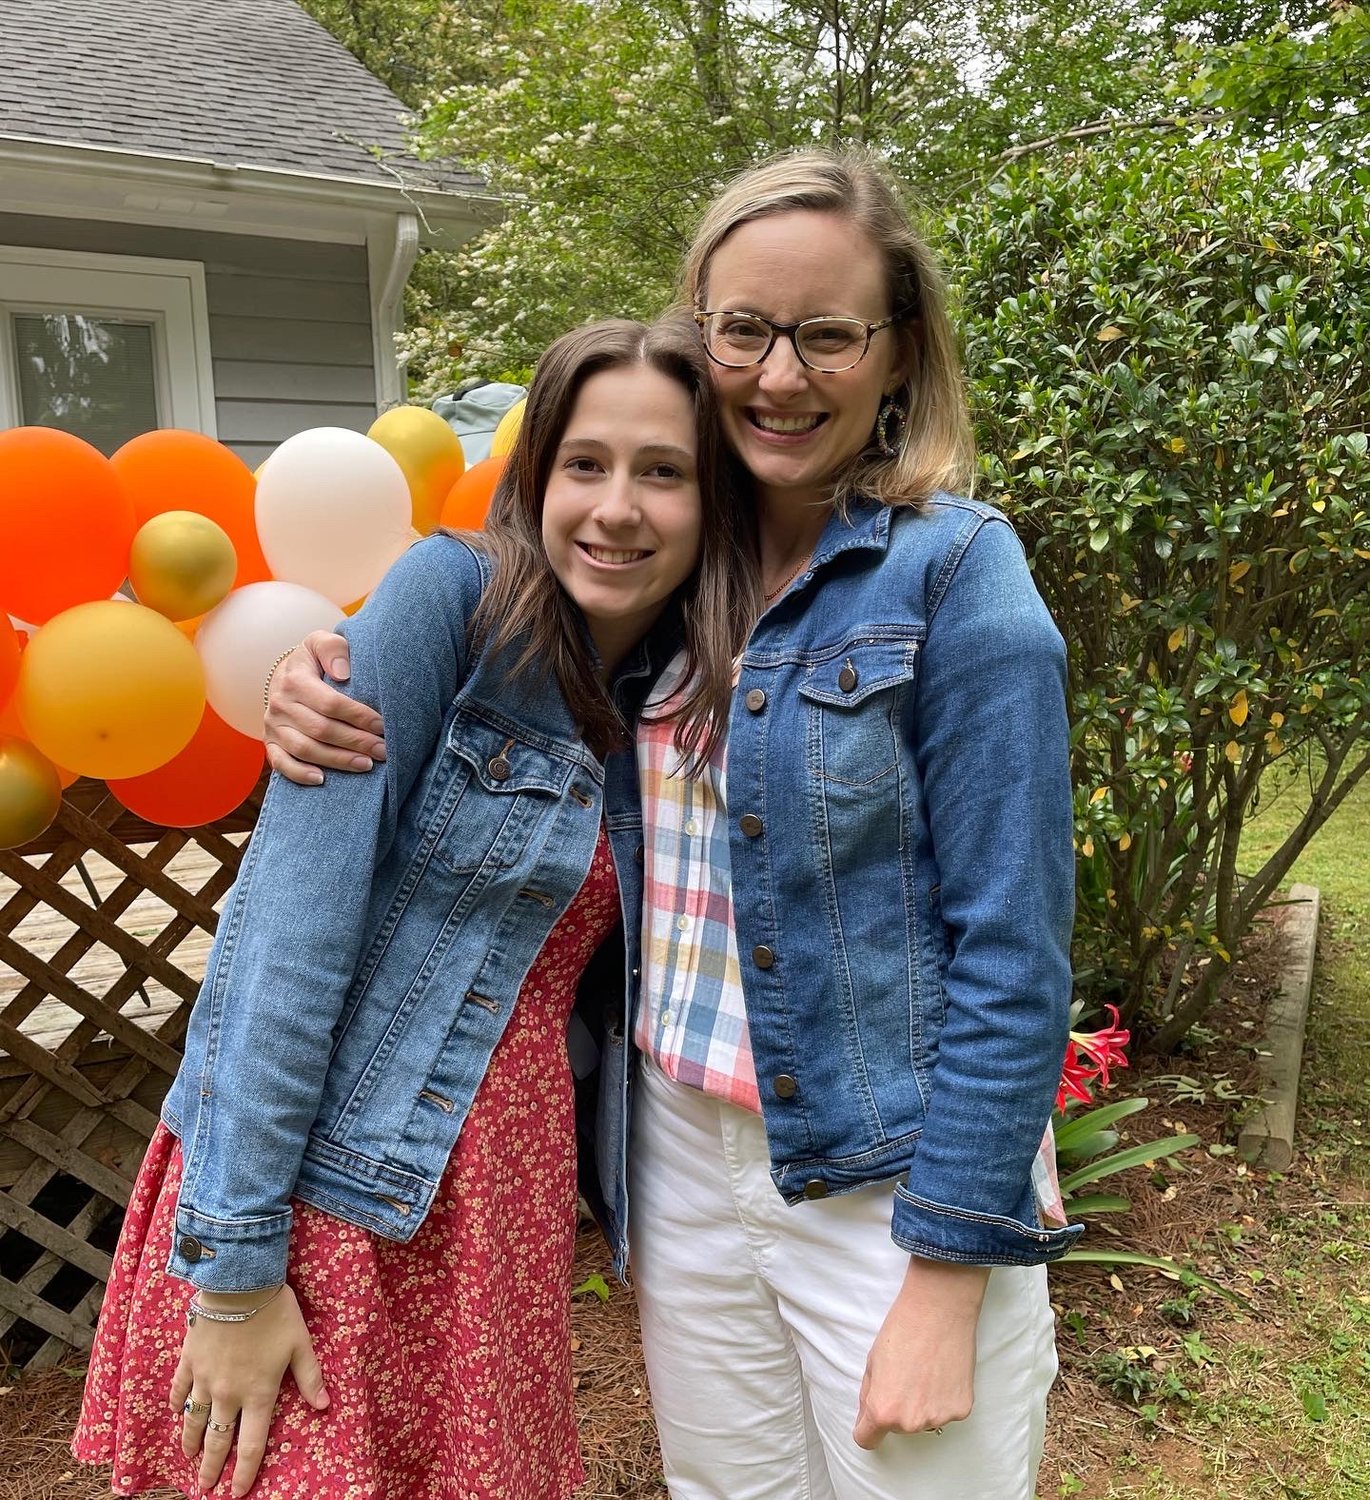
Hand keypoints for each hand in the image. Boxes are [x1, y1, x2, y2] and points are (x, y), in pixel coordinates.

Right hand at [169, 1284, 327, 1496]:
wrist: (239, 1285)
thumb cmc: (275, 1313)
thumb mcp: (301, 1344)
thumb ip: (311, 1377)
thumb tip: (324, 1406)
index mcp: (259, 1393)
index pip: (251, 1444)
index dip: (244, 1472)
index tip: (236, 1492)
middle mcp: (228, 1393)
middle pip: (218, 1440)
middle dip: (211, 1467)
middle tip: (204, 1486)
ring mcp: (205, 1378)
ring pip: (193, 1419)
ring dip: (190, 1442)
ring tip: (188, 1458)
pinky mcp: (189, 1360)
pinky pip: (178, 1389)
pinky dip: (176, 1403)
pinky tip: (174, 1412)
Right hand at [264, 631, 385, 783]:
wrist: (285, 674)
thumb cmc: (313, 660)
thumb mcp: (322, 643)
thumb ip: (334, 649)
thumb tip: (343, 673)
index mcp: (294, 680)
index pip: (331, 703)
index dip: (358, 717)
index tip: (382, 726)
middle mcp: (280, 704)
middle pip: (321, 730)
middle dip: (356, 742)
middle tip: (382, 750)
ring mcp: (273, 726)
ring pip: (305, 749)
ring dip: (337, 760)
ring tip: (366, 765)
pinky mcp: (270, 742)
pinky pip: (280, 763)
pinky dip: (299, 774)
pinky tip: (322, 780)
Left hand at [852, 1257, 988, 1448]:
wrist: (939, 1309)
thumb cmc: (902, 1330)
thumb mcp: (872, 1362)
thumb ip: (868, 1396)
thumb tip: (868, 1417)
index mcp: (883, 1410)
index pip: (867, 1440)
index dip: (867, 1428)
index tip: (871, 1418)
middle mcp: (911, 1422)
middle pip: (897, 1428)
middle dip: (897, 1409)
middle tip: (905, 1376)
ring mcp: (939, 1418)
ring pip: (923, 1421)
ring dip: (922, 1405)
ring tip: (926, 1372)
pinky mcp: (962, 1410)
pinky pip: (945, 1412)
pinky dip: (943, 1398)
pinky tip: (943, 1373)